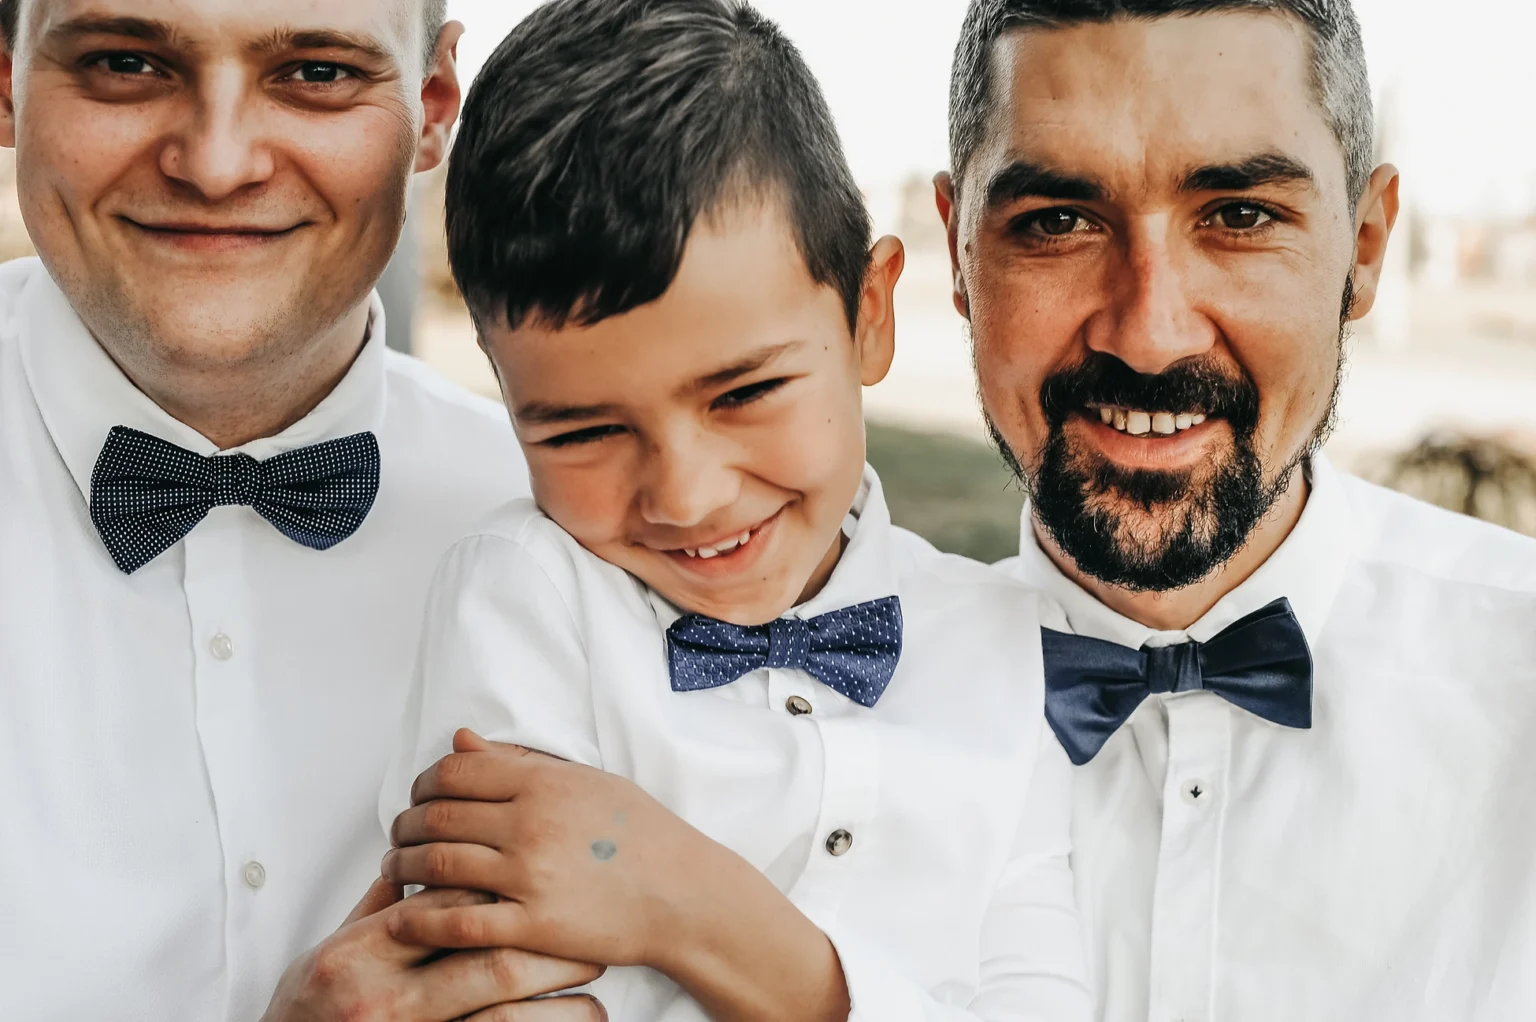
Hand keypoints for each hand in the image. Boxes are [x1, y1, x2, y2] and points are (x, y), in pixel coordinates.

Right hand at [261, 877, 607, 1021]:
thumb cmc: (307, 1009)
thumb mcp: (333, 949)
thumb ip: (381, 907)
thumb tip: (417, 855)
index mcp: (361, 953)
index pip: (446, 904)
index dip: (501, 886)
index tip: (545, 874)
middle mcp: (384, 997)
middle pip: (486, 956)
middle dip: (548, 941)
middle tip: (591, 931)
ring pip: (501, 1016)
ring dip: (558, 999)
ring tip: (595, 983)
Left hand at [384, 732, 849, 1021]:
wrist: (683, 894)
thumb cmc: (641, 835)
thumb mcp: (585, 782)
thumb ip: (518, 762)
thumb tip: (461, 741)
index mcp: (543, 783)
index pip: (456, 773)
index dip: (424, 784)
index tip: (419, 797)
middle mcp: (531, 824)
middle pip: (438, 816)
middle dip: (406, 826)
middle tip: (399, 836)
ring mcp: (530, 875)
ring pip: (437, 865)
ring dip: (403, 868)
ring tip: (395, 872)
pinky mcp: (532, 924)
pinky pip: (457, 923)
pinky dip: (419, 921)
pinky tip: (403, 919)